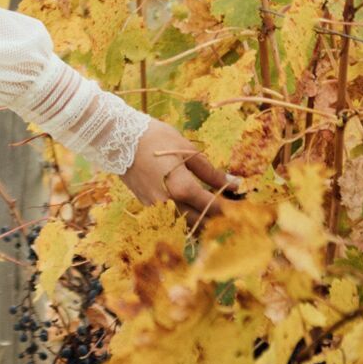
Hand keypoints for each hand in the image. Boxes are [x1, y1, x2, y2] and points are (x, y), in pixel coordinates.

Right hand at [120, 118, 241, 223]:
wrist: (115, 138)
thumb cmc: (154, 138)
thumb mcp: (186, 149)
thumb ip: (211, 171)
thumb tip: (234, 183)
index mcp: (182, 188)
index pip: (215, 207)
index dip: (234, 209)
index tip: (247, 207)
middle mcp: (170, 204)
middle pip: (203, 223)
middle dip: (221, 220)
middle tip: (236, 214)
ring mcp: (157, 208)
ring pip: (187, 225)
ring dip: (204, 222)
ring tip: (218, 213)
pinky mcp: (148, 206)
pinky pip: (173, 219)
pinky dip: (187, 218)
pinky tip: (196, 209)